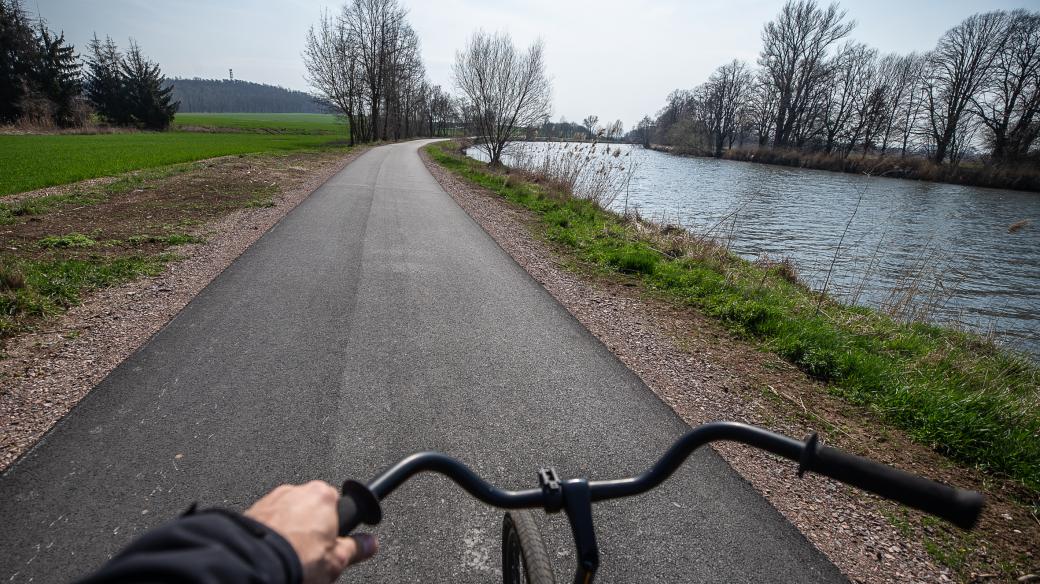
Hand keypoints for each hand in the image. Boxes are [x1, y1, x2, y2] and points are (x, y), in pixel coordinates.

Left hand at [245, 481, 377, 583]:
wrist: (254, 563)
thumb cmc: (296, 558)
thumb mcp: (337, 560)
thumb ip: (357, 548)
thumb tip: (370, 544)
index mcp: (323, 495)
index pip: (338, 502)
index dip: (337, 523)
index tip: (334, 537)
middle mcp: (298, 491)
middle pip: (311, 506)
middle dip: (312, 524)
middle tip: (312, 551)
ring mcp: (273, 499)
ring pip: (288, 512)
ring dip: (289, 528)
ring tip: (290, 553)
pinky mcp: (252, 510)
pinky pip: (268, 519)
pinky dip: (271, 532)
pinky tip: (274, 551)